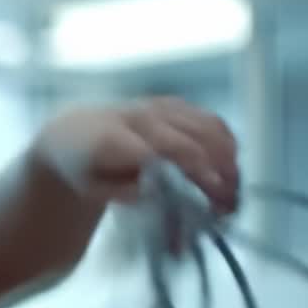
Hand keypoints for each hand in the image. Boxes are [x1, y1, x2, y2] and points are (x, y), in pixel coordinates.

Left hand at [35, 96, 239, 214]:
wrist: (73, 133)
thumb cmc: (83, 168)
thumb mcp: (91, 188)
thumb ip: (118, 192)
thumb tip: (147, 191)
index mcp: (119, 137)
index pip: (167, 148)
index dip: (197, 167)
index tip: (217, 193)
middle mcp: (143, 117)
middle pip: (195, 136)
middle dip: (221, 167)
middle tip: (231, 201)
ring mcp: (159, 107)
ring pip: (207, 123)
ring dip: (229, 154)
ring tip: (234, 187)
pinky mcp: (171, 105)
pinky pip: (206, 116)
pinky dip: (224, 139)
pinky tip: (229, 164)